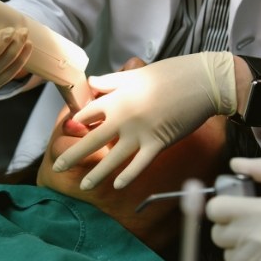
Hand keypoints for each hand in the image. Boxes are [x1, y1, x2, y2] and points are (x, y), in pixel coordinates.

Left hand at [53, 51, 235, 189]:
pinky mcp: (158, 143)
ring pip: (113, 158)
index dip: (77, 122)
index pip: (88, 113)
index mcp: (117, 98)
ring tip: (83, 185)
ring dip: (97, 174)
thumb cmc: (170, 74)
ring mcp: (140, 133)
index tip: (70, 131)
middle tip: (58, 167)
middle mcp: (123, 117)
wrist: (202, 81)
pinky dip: (128, 176)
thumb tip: (92, 82)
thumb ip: (111, 81)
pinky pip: (139, 164)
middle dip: (73, 155)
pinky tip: (118, 186)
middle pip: (92, 140)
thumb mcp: (136, 75)